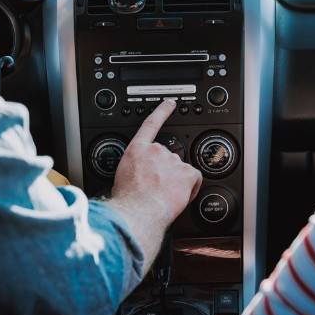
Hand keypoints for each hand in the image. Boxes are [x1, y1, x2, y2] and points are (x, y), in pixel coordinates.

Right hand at [106, 99, 202, 259]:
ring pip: (181, 170)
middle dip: (165, 172)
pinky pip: (195, 179)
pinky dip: (190, 188)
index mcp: (137, 151)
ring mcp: (173, 161)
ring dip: (176, 181)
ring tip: (164, 196)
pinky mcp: (187, 173)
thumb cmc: (127, 200)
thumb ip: (132, 169)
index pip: (151, 125)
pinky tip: (179, 196)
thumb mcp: (120, 178)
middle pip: (167, 158)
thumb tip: (134, 177)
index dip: (162, 112)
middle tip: (157, 188)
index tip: (170, 103)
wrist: (137, 212)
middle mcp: (157, 151)